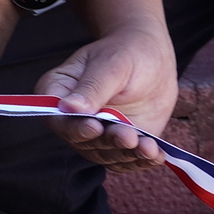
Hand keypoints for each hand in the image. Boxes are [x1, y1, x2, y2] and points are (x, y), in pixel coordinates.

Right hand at [36, 23, 179, 168]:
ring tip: (147, 147)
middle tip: (128, 136)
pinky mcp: (119, 144)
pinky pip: (126, 159)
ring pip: (105, 154)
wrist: (152, 58)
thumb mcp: (111, 65)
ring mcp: (97, 134)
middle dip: (107, 142)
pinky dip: (141, 161)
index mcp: (59, 94)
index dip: (74, 128)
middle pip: (83, 142)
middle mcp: (74, 120)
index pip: (57, 119)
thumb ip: (92, 88)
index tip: (94, 127)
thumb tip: (68, 107)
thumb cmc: (126, 52)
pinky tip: (155, 156)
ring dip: (126, 154)